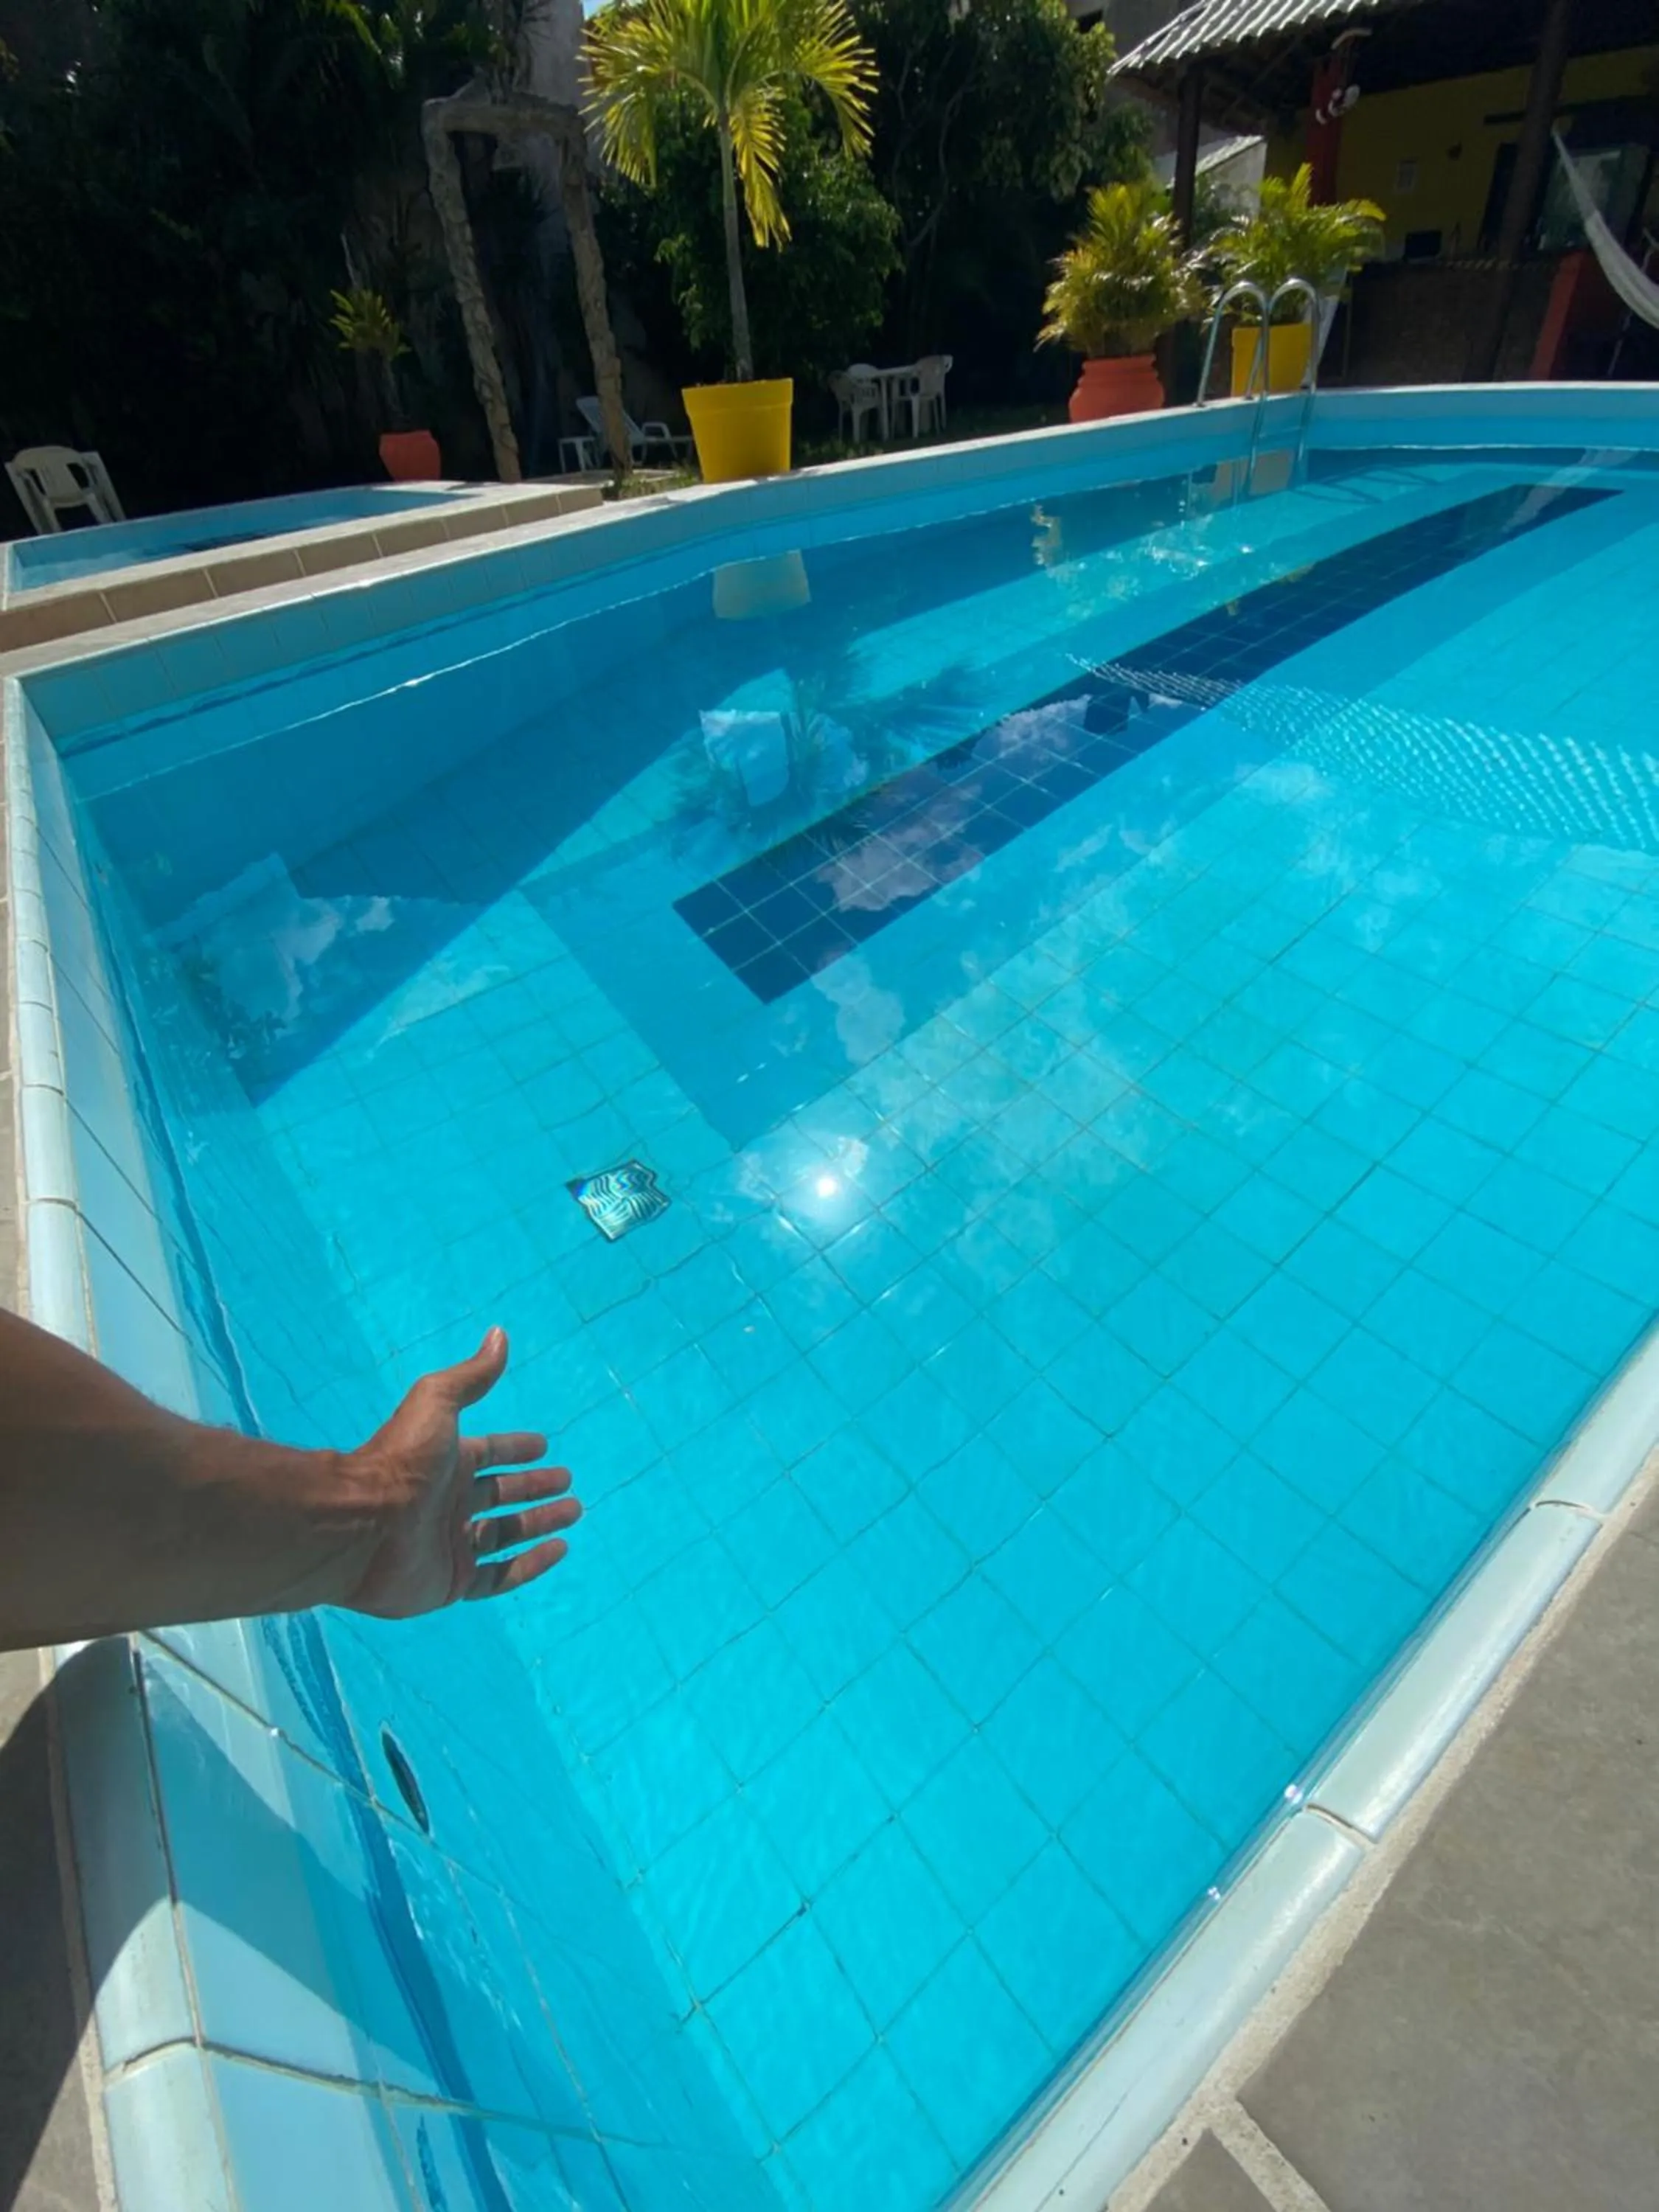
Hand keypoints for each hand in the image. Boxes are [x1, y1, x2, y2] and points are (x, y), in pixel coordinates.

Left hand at [340, 1328, 579, 1618]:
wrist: (361, 1526)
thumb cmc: (400, 1460)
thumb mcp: (437, 1403)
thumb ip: (471, 1375)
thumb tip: (499, 1334)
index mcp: (446, 1461)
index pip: (490, 1453)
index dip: (516, 1449)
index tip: (544, 1446)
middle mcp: (449, 1501)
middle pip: (501, 1493)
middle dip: (534, 1487)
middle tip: (568, 1484)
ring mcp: (451, 1544)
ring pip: (505, 1533)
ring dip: (539, 1523)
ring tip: (573, 1512)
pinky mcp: (452, 1582)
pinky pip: (500, 1576)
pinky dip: (530, 1565)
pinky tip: (558, 1551)